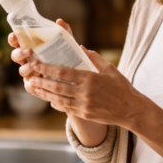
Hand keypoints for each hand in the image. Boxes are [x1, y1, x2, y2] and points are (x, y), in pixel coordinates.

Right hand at [9, 19, 73, 111]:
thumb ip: (65, 34)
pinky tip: (38, 81)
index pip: (18, 42)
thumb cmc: (68, 60)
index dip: (13, 39)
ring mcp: (30, 74)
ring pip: (22, 71)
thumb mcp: (68, 46)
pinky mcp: (35, 87)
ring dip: (27, 67)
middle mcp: (28, 60)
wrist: (75, 82)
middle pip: (15, 56)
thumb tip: (60, 22)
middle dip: (19, 53)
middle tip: (29, 51)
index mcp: (32, 48)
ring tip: (36, 65)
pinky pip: (29, 86)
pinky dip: (32, 84)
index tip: (14, 35)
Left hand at [27, 49, 145, 128]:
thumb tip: (81, 47)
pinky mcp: (85, 114)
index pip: (64, 72)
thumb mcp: (109, 69)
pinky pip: (67, 109)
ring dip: (45, 94)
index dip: (48, 69)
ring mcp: (84, 105)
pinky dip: (57, 104)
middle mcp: (85, 92)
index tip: (37, 64)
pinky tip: (50, 100)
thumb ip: (94, 58)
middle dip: (42, 81)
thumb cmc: (121, 87)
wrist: (130, 109)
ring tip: (35, 88)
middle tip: (31, 77)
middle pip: (58, 86)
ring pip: (59, 99)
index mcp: (90, 78)